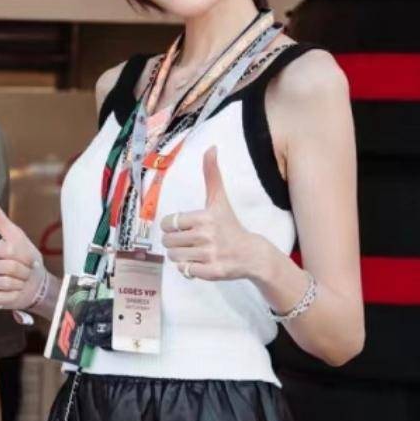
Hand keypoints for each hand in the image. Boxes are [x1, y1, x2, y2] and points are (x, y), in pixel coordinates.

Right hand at [0, 194, 45, 310]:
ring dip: (20, 284)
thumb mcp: (14, 235)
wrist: (34, 284)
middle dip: (23, 271)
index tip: (26, 258)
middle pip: (8, 267)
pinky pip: (3, 297)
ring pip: (6, 283)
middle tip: (24, 272)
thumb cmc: (25, 259)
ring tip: (20, 282)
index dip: (23, 256)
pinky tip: (14, 294)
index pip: (7, 251)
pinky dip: (14, 296)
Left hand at [160, 146, 263, 280]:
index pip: (170, 223)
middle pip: (168, 242)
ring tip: (193, 252)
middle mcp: (206, 236)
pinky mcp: (211, 272)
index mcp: (205, 217)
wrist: (251, 253)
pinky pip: (184, 271)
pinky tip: (199, 263)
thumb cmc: (231, 225)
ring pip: (174, 257)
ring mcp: (209, 255)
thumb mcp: (220, 199)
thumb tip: (211, 147)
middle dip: (174, 242)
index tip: (183, 227)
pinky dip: (188, 269)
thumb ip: (212, 175)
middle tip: (188, 241)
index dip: (172, 226)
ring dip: (179, 256)